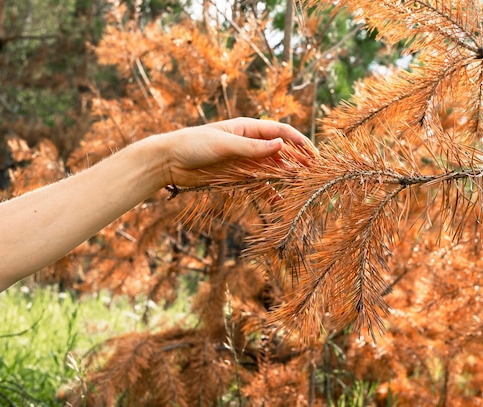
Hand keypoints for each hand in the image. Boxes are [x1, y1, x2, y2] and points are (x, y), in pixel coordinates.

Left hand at [151, 118, 316, 187]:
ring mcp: (244, 161)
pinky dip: (268, 192)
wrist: (168, 161)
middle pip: (280, 151)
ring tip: (300, 187)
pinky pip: (257, 184)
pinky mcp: (236, 176)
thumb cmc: (193, 145)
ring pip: (272, 168)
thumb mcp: (224, 143)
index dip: (300, 142)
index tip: (314, 155)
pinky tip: (278, 201)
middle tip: (314, 173)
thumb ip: (253, 147)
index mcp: (247, 128)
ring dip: (286, 177)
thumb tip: (281, 144)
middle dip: (298, 161)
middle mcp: (249, 143)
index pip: (281, 132)